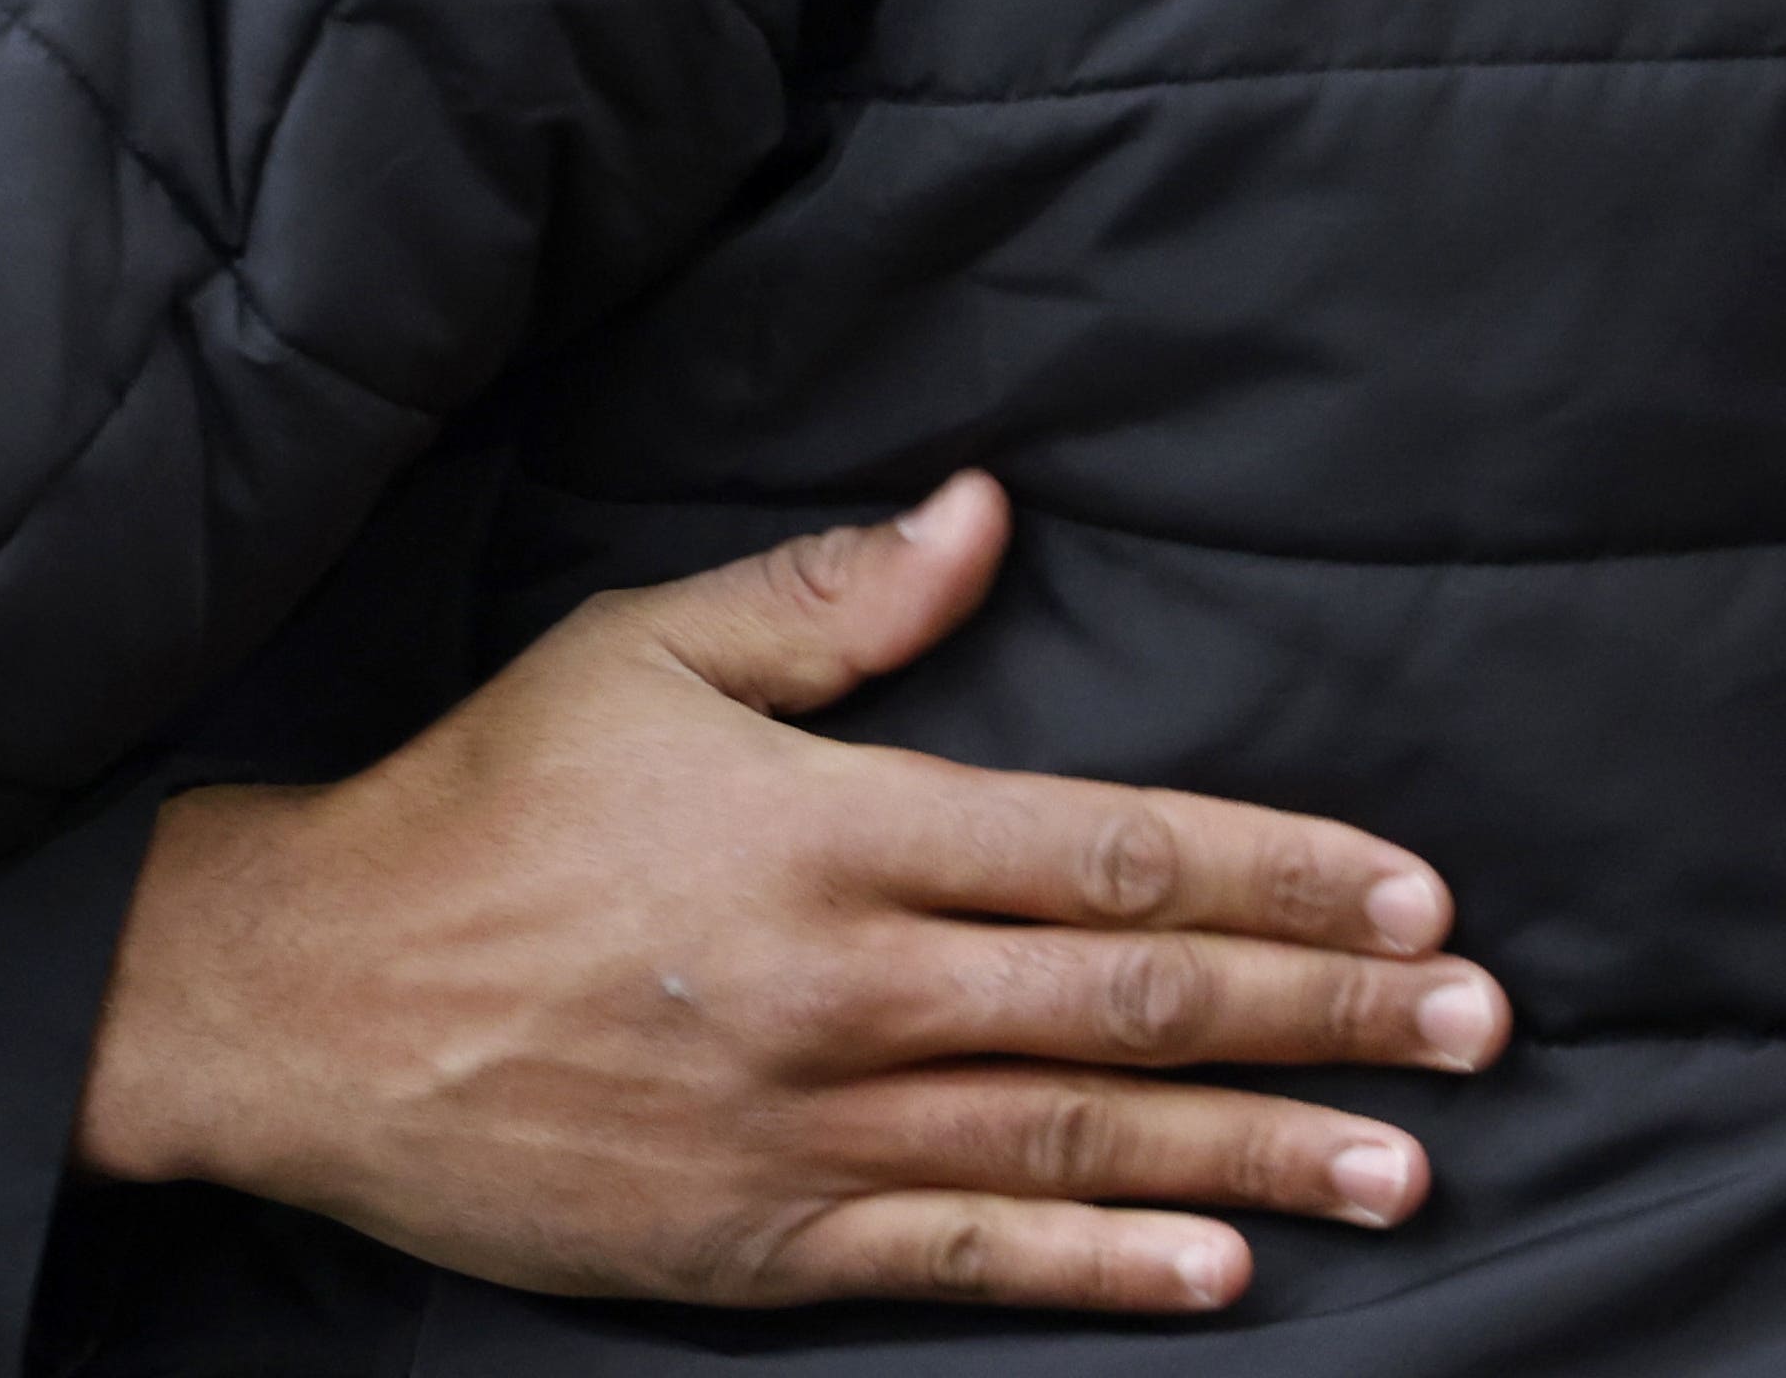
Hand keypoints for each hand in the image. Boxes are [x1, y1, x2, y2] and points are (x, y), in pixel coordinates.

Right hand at [75, 471, 1505, 1315]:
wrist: (304, 1004)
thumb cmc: (478, 806)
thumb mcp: (642, 650)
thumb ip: (835, 601)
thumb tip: (987, 513)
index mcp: (834, 829)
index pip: (1113, 847)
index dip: (1283, 872)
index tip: (1414, 893)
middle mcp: (847, 986)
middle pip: (1137, 997)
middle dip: (1329, 1013)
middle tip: (1481, 1028)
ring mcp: (809, 1130)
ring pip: (1084, 1140)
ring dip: (1264, 1153)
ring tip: (1410, 1165)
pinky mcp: (762, 1243)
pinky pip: (967, 1262)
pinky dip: (1106, 1271)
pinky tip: (1225, 1271)